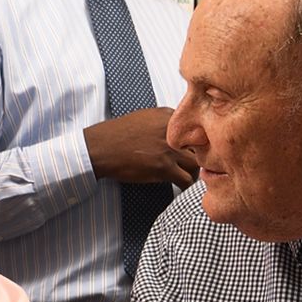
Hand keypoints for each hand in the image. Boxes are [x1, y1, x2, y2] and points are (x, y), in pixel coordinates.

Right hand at [84, 107, 198, 184]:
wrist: (101, 147)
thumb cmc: (116, 134)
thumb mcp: (142, 117)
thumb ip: (162, 121)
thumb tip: (173, 132)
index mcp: (167, 116)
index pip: (195, 127)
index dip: (196, 141)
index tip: (192, 149)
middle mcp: (172, 131)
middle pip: (200, 145)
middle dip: (199, 156)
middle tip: (193, 164)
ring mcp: (169, 150)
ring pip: (197, 164)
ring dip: (194, 172)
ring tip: (187, 176)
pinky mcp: (164, 168)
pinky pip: (186, 180)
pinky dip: (185, 185)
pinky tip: (179, 186)